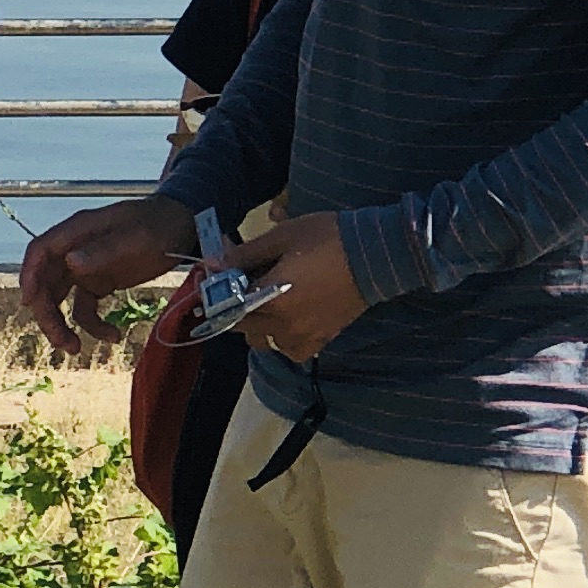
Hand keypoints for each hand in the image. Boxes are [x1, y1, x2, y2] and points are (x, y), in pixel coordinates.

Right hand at [18, 193, 192, 353]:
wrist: (182, 224)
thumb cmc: (159, 224)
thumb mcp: (136, 237)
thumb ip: (104, 249)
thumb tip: (71, 262)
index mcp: (77, 231)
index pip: (40, 251)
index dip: (29, 275)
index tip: (29, 302)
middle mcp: (75, 250)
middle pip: (45, 283)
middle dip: (47, 314)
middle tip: (61, 342)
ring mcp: (85, 268)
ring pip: (59, 300)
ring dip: (61, 325)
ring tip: (75, 348)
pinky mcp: (99, 283)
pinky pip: (85, 308)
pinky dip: (93, 325)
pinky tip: (114, 336)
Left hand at [212, 212, 371, 364]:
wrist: (376, 254)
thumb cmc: (328, 238)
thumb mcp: (282, 237)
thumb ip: (244, 254)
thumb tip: (211, 264)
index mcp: (271, 299)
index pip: (228, 305)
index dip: (218, 293)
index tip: (218, 281)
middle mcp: (284, 325)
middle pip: (243, 327)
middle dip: (236, 307)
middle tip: (243, 285)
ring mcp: (304, 336)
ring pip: (265, 342)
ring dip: (258, 326)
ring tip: (266, 302)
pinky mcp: (322, 339)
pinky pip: (292, 350)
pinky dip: (284, 339)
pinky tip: (288, 319)